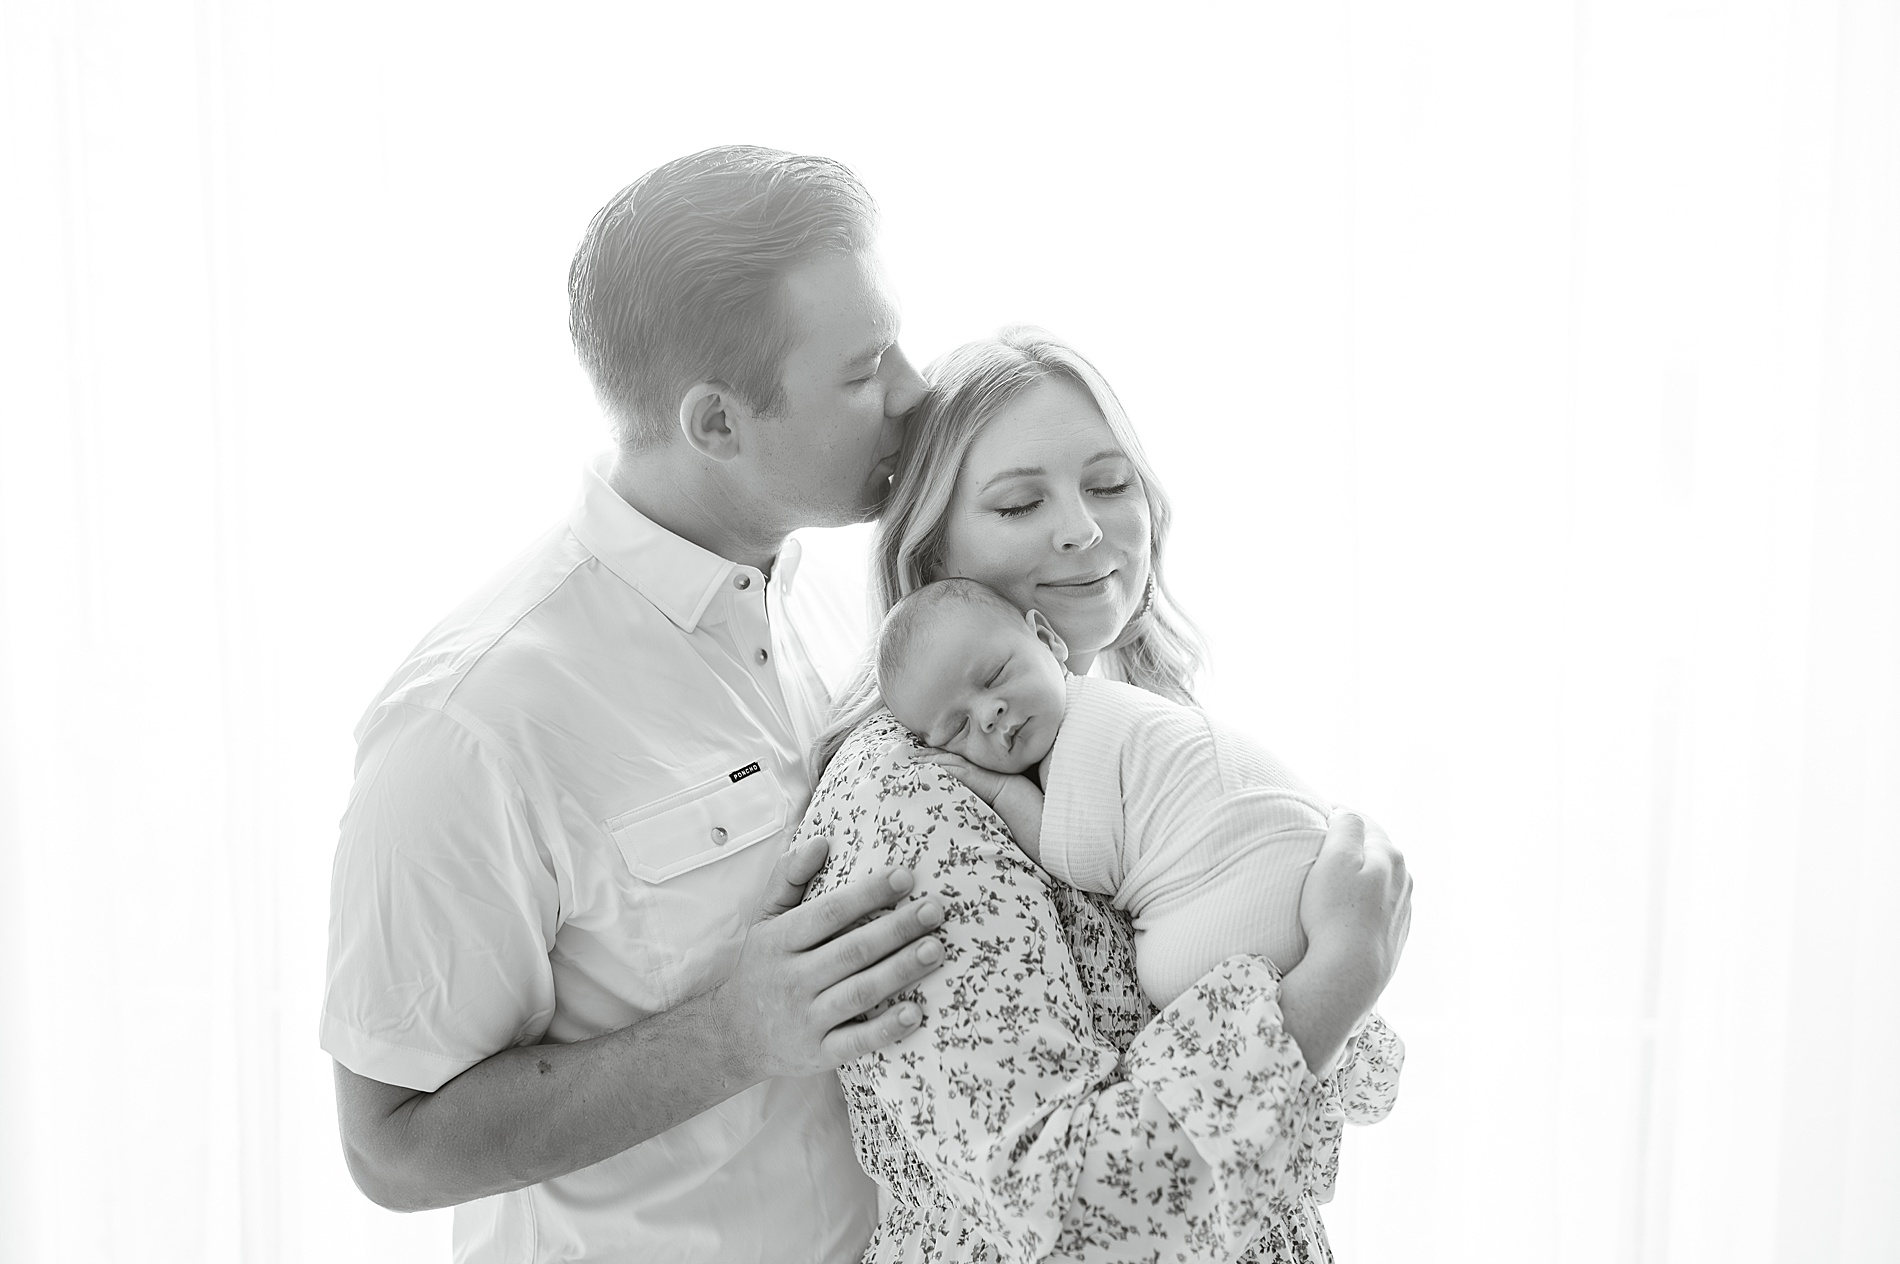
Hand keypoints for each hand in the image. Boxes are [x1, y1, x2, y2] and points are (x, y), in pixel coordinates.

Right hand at [710, 834, 945, 1080]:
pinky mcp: (818, 1052)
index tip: (905, 876)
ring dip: (900, 971)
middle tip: (935, 910)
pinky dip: (886, 1029)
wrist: (732, 1036)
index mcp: (781, 941)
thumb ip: (789, 877)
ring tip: (936, 949)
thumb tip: (821, 841)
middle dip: (897, 929)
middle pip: (852, 951)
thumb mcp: (765, 919)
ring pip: (859, 992)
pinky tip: (917, 1013)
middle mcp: (792, 979)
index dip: (868, 894)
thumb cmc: (761, 967)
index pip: (828, 913)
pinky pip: (856, 1042)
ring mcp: (806, 1018)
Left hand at [915, 749, 1011, 804]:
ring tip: (915, 758)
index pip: (945, 758)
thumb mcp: (973, 786)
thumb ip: (962, 784)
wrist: (1006, 790)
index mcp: (965, 765)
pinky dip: (938, 761)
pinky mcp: (968, 771)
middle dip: (926, 754)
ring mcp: (966, 765)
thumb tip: (949, 791)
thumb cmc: (993, 790)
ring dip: (928, 757)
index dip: (931, 756)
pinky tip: (927, 762)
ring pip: (943, 758)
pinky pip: (950, 763)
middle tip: (912, 754)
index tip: (918, 756)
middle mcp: (964, 763)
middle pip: (941, 755)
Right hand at [1298, 810, 1411, 1003]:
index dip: (1339, 815)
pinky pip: (1379, 906)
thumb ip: (1346, 827)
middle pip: (1375, 850)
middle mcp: (1404, 879)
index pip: (1363, 822)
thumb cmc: (1337, 913)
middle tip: (1323, 844)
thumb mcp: (1336, 858)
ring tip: (1335, 878)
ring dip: (1361, 872)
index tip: (1318, 815)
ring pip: (1380, 879)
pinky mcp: (1395, 934)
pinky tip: (1349, 909)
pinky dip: (1364, 899)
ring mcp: (1402, 909)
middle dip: (1352, 843)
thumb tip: (1348, 814)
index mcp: (1390, 856)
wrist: (1351, 972)